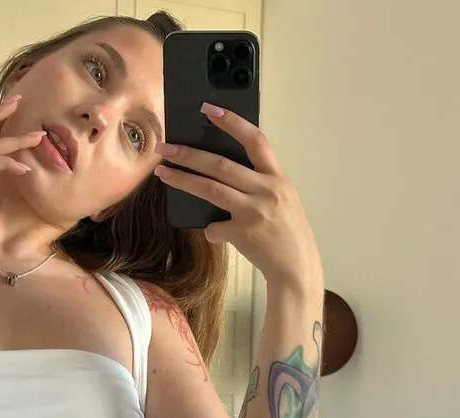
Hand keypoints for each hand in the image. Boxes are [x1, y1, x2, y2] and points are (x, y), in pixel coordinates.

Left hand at [154, 104, 322, 291]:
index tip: (208, 109)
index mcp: (278, 177)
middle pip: (221, 165)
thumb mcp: (282, 199)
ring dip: (184, 179)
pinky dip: (210, 230)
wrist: (296, 267)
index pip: (255, 140)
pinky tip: (213, 232)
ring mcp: (255, 212)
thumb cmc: (286, 232)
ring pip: (212, 189)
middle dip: (190, 153)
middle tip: (166, 146)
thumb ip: (258, 183)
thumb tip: (220, 172)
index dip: (231, 122)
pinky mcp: (244, 234)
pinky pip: (215, 228)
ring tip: (163, 172)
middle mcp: (268, 190)